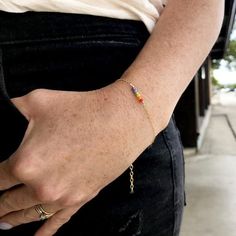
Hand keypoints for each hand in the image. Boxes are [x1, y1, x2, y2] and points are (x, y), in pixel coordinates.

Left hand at [0, 82, 153, 235]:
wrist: (121, 119)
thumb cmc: (81, 107)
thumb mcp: (38, 100)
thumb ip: (11, 109)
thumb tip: (2, 114)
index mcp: (25, 164)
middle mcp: (42, 187)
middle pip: (8, 203)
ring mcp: (64, 196)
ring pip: (30, 215)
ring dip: (14, 219)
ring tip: (3, 223)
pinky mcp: (82, 197)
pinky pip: (58, 221)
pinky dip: (45, 231)